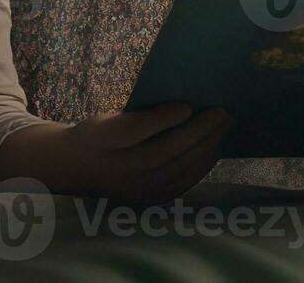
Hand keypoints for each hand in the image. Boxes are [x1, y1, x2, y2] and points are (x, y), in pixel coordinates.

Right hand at [43, 104, 231, 202]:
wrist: (78, 169)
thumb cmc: (100, 135)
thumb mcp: (109, 118)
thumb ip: (142, 117)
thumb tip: (186, 110)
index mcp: (107, 141)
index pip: (138, 129)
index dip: (165, 118)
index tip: (188, 105)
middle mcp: (122, 169)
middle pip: (167, 150)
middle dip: (200, 131)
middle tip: (223, 112)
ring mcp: (138, 188)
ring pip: (179, 167)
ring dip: (207, 145)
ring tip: (224, 125)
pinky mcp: (150, 199)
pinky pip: (182, 182)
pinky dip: (201, 165)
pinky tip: (214, 148)